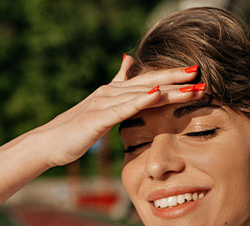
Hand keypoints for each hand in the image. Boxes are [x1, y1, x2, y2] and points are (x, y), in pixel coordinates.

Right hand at [35, 56, 203, 168]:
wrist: (48, 143)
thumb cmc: (75, 130)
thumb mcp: (101, 106)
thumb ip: (117, 84)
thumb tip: (128, 59)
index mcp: (114, 92)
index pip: (148, 82)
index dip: (172, 77)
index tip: (196, 74)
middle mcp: (110, 93)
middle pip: (150, 84)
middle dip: (177, 81)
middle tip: (201, 76)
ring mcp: (103, 104)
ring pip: (141, 94)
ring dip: (168, 90)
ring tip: (191, 87)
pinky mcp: (96, 119)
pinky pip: (122, 109)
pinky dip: (139, 101)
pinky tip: (156, 94)